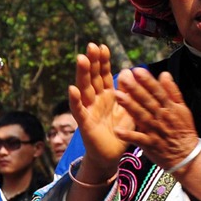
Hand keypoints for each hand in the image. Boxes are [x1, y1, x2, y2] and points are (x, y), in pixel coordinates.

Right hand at [68, 43, 131, 184]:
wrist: (111, 155)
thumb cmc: (120, 131)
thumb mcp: (129, 109)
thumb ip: (129, 92)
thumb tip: (129, 71)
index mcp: (108, 96)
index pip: (104, 75)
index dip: (103, 61)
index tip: (103, 46)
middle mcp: (96, 100)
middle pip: (93, 78)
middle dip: (92, 62)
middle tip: (91, 46)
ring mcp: (88, 110)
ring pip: (84, 89)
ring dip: (82, 74)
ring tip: (81, 59)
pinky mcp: (85, 123)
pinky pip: (79, 110)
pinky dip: (75, 100)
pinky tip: (72, 89)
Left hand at [112, 69, 200, 170]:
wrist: (186, 155)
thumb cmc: (183, 130)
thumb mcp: (183, 108)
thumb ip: (173, 91)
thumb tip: (164, 74)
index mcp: (170, 107)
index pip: (158, 91)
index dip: (147, 81)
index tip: (137, 70)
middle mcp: (161, 117)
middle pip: (147, 101)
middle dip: (135, 88)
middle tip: (123, 77)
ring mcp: (155, 130)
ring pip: (141, 116)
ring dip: (129, 106)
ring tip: (118, 95)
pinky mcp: (149, 144)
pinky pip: (138, 139)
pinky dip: (128, 135)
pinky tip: (117, 130)